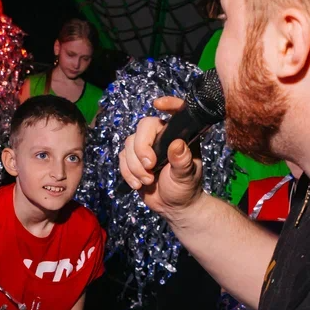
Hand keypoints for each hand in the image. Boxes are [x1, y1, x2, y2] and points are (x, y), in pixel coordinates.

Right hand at [118, 96, 204, 218]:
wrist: (174, 206)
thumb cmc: (186, 188)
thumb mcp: (187, 176)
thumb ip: (183, 162)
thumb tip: (177, 145)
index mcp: (178, 135)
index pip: (175, 113)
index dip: (168, 104)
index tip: (158, 104)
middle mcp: (161, 137)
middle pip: (143, 128)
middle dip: (141, 148)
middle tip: (150, 167)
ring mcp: (145, 147)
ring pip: (129, 145)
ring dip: (135, 166)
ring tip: (148, 181)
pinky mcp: (133, 159)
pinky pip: (122, 159)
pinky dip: (127, 173)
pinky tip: (138, 184)